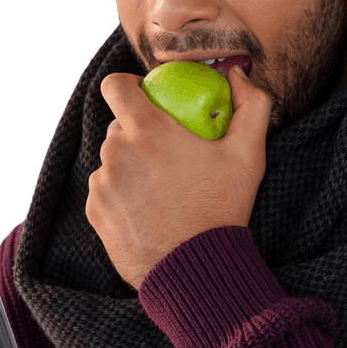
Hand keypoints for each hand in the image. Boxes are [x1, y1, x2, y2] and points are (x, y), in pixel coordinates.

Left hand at [85, 66, 271, 289]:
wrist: (195, 272)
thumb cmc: (222, 210)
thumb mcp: (249, 156)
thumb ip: (251, 106)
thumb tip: (237, 75)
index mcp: (145, 131)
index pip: (115, 85)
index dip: (129, 86)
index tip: (148, 99)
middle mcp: (114, 153)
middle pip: (119, 127)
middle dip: (141, 134)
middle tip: (171, 155)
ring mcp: (101, 185)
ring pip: (112, 160)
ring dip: (132, 166)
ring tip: (164, 190)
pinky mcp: (95, 213)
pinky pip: (106, 191)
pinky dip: (123, 194)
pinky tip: (151, 211)